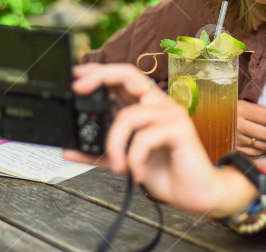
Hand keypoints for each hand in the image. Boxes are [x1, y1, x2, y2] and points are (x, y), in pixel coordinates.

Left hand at [64, 63, 255, 216]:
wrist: (194, 193)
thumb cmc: (166, 172)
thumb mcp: (125, 161)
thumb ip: (101, 154)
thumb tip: (70, 150)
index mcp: (146, 107)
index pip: (123, 77)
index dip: (100, 72)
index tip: (77, 76)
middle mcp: (158, 104)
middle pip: (129, 75)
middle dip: (100, 77)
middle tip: (79, 90)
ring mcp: (171, 113)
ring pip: (129, 114)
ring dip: (114, 143)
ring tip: (117, 166)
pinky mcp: (180, 127)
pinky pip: (145, 137)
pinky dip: (134, 158)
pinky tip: (138, 173)